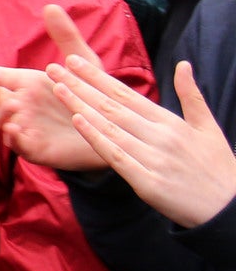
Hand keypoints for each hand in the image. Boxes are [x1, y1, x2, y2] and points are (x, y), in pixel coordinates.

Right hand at [0, 5, 106, 170]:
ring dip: (1, 113)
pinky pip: (16, 144)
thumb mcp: (82, 61)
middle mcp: (21, 105)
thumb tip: (50, 6)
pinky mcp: (36, 148)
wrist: (113, 128)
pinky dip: (12, 137)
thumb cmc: (94, 95)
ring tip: (14, 105)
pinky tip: (16, 128)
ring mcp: (26, 126)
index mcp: (26, 85)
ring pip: (0, 121)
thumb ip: (65, 36)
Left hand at [52, 56, 235, 228]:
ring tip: (57, 89)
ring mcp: (153, 158)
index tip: (73, 62)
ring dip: (80, 106)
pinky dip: (96, 138)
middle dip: (79, 86)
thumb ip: (190, 95)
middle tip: (52, 68)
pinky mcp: (147, 182)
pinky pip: (116, 156)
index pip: (125, 94)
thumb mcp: (208, 126)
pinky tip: (78, 122)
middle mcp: (159, 136)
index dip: (97, 77)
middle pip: (111, 106)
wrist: (229, 209)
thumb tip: (182, 63)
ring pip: (109, 127)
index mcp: (170, 122)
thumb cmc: (216, 167)